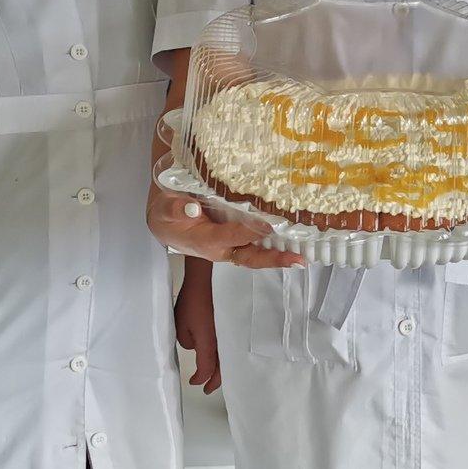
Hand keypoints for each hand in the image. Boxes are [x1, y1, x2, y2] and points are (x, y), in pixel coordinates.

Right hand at [146, 180, 302, 269]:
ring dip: (279, 253)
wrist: (164, 222)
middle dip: (274, 259)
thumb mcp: (164, 209)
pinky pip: (255, 244)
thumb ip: (175, 209)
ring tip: (303, 254)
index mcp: (205, 240)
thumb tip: (191, 209)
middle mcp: (221, 248)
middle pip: (251, 257)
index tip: (270, 225)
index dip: (250, 231)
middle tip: (298, 260)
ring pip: (256, 253)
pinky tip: (290, 237)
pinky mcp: (235, 240)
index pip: (231, 236)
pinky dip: (273, 243)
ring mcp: (230, 246)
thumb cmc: (166, 215)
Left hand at [175, 267, 221, 394]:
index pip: (206, 368)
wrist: (208, 279)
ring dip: (223, 371)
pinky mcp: (232, 326)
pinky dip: (228, 357)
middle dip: (214, 381)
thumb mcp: (181, 324)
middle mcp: (223, 341)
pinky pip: (231, 347)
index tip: (194, 382)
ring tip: (216, 377)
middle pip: (222, 368)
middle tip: (208, 389)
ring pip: (229, 359)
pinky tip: (224, 357)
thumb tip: (195, 346)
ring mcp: (229, 334)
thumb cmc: (193, 300)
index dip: (200, 378)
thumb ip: (187, 341)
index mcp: (209, 343)